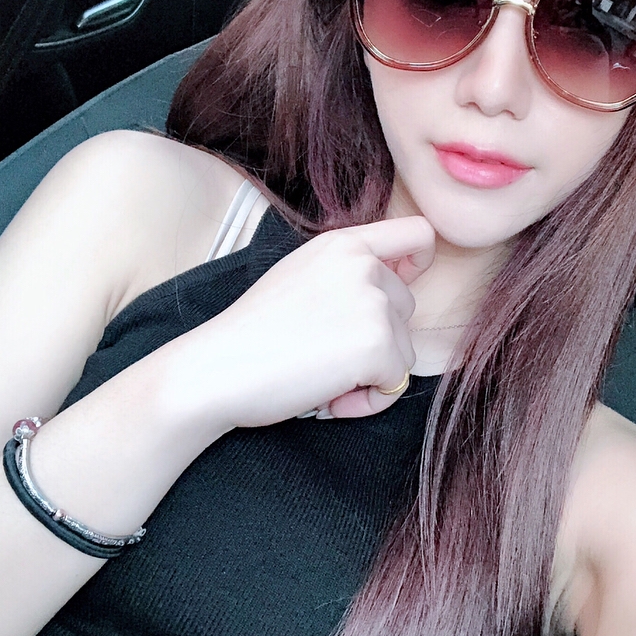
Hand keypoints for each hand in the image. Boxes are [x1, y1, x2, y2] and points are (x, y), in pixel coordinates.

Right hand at [167, 216, 435, 428]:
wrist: (217, 368)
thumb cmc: (251, 334)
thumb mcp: (301, 278)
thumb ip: (346, 274)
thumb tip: (393, 289)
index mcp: (343, 243)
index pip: (418, 234)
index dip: (418, 265)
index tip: (400, 289)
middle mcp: (364, 265)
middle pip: (409, 307)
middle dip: (377, 339)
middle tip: (326, 357)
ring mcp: (374, 303)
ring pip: (404, 350)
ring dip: (370, 374)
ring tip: (320, 378)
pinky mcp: (378, 344)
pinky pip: (395, 384)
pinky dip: (367, 401)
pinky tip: (328, 397)